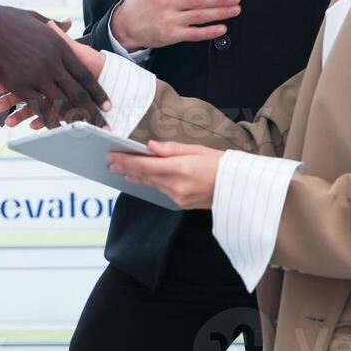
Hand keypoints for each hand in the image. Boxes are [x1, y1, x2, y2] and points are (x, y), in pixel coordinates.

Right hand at [0, 1, 108, 128]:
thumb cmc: (9, 19)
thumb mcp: (38, 19)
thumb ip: (56, 27)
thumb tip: (67, 22)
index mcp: (60, 48)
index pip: (85, 75)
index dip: (98, 92)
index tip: (108, 105)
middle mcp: (53, 64)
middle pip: (78, 94)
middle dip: (92, 113)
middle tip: (104, 127)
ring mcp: (37, 76)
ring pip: (61, 104)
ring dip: (74, 121)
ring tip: (85, 134)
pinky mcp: (20, 85)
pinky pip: (38, 108)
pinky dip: (48, 121)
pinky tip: (56, 131)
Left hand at [107, 141, 221, 209]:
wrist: (240, 189)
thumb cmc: (222, 165)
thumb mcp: (199, 150)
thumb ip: (172, 149)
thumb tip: (150, 147)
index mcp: (182, 168)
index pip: (145, 165)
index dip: (126, 160)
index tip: (112, 155)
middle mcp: (178, 185)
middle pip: (144, 175)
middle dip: (126, 167)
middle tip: (110, 160)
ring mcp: (179, 197)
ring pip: (151, 184)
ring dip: (135, 175)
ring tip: (121, 168)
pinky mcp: (181, 204)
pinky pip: (161, 191)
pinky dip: (151, 182)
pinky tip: (141, 178)